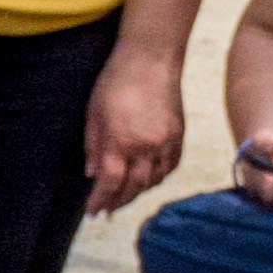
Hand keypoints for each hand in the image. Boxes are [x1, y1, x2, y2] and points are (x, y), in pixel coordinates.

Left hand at [87, 49, 188, 214]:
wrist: (151, 61)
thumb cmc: (115, 83)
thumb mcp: (93, 114)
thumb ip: (92, 147)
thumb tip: (92, 175)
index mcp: (121, 141)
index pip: (110, 182)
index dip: (100, 200)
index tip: (92, 211)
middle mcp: (147, 147)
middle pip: (134, 187)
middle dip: (118, 201)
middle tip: (106, 209)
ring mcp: (167, 142)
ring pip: (154, 180)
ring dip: (138, 192)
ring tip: (123, 196)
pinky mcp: (180, 136)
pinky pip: (170, 167)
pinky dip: (158, 178)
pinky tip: (146, 180)